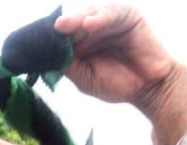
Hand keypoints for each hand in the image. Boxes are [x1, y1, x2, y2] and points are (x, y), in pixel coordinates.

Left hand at [54, 5, 186, 142]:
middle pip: (74, 21)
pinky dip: (101, 17)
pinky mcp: (129, 16)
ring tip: (65, 26)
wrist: (148, 89)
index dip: (52, 36)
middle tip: (52, 30)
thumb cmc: (117, 84)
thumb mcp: (84, 78)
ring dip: (77, 19)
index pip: (63, 34)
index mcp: (81, 42)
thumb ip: (67, 65)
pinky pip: (113, 12)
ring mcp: (111, 21)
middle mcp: (94, 28)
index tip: (38, 41)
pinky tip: (89, 24)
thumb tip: (45, 56)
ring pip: (90, 13)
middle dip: (62, 26)